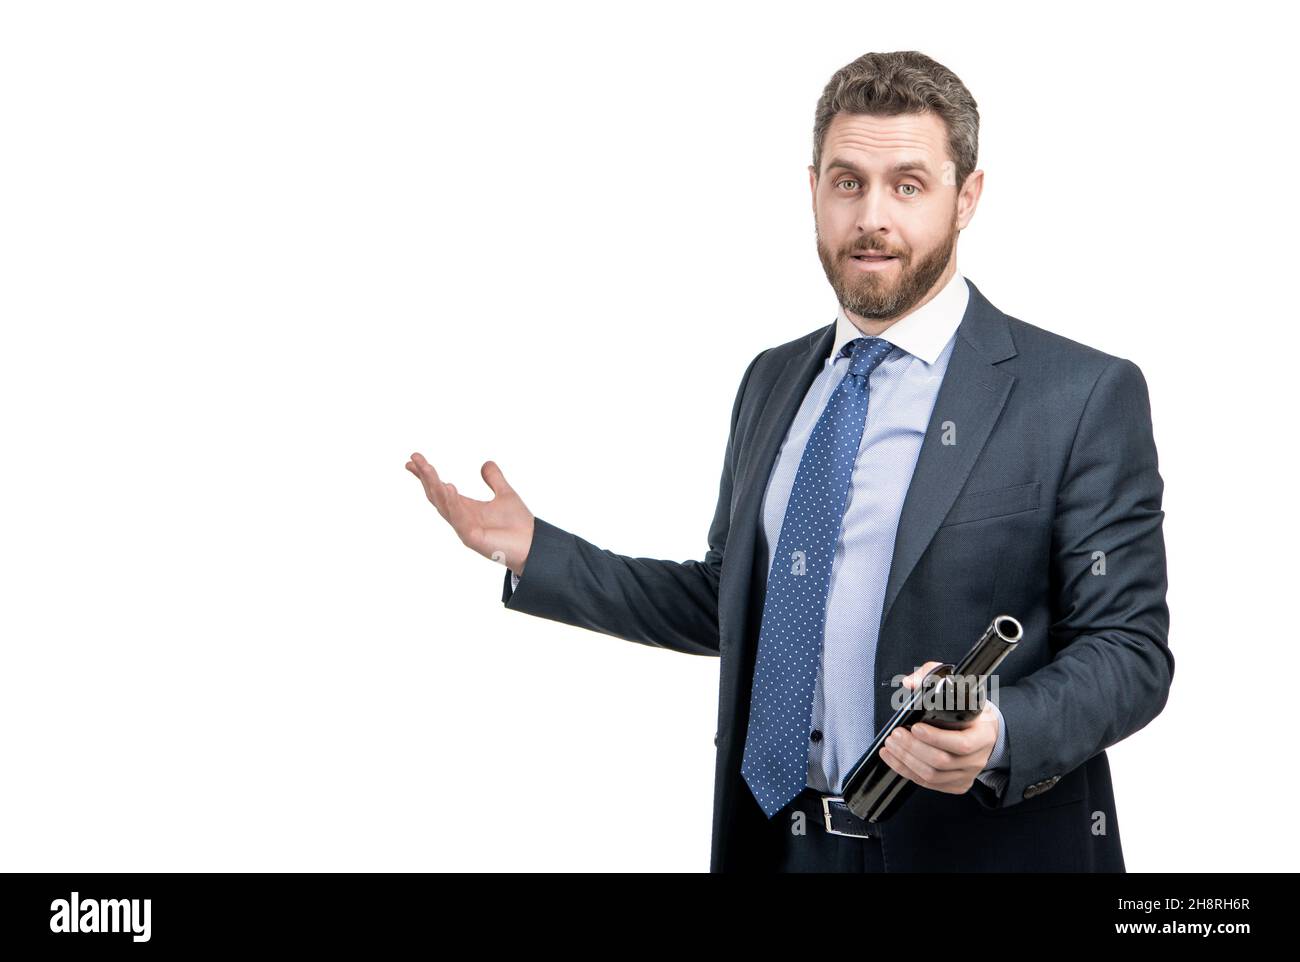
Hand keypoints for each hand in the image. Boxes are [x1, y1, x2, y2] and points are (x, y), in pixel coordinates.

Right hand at [405, 453, 534, 576]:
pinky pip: (459, 518)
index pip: (439, 490)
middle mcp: (460, 518)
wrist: (533, 546)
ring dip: (435, 486)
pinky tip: (449, 487)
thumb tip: (486, 463)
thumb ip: (494, 479)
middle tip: (414, 459)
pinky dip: (452, 503)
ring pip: (444, 505)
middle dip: (425, 477)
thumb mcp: (505, 494)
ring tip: (428, 468)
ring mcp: (464, 529)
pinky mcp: (472, 538)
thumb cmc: (518, 525)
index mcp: (465, 508)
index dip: (426, 476)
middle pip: (436, 496)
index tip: (413, 460)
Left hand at [879, 660, 999, 793]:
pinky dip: (906, 771)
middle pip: (942, 762)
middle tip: (895, 734)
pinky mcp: (956, 784)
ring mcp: (967, 774)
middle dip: (912, 748)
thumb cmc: (969, 707)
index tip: (915, 726)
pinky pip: (929, 784)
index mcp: (984, 734)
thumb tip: (909, 683)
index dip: (936, 738)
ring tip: (891, 745)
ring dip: (906, 760)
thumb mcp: (957, 686)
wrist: (985, 730)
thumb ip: (931, 676)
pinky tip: (893, 758)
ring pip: (932, 776)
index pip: (962, 743)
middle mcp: (978, 758)